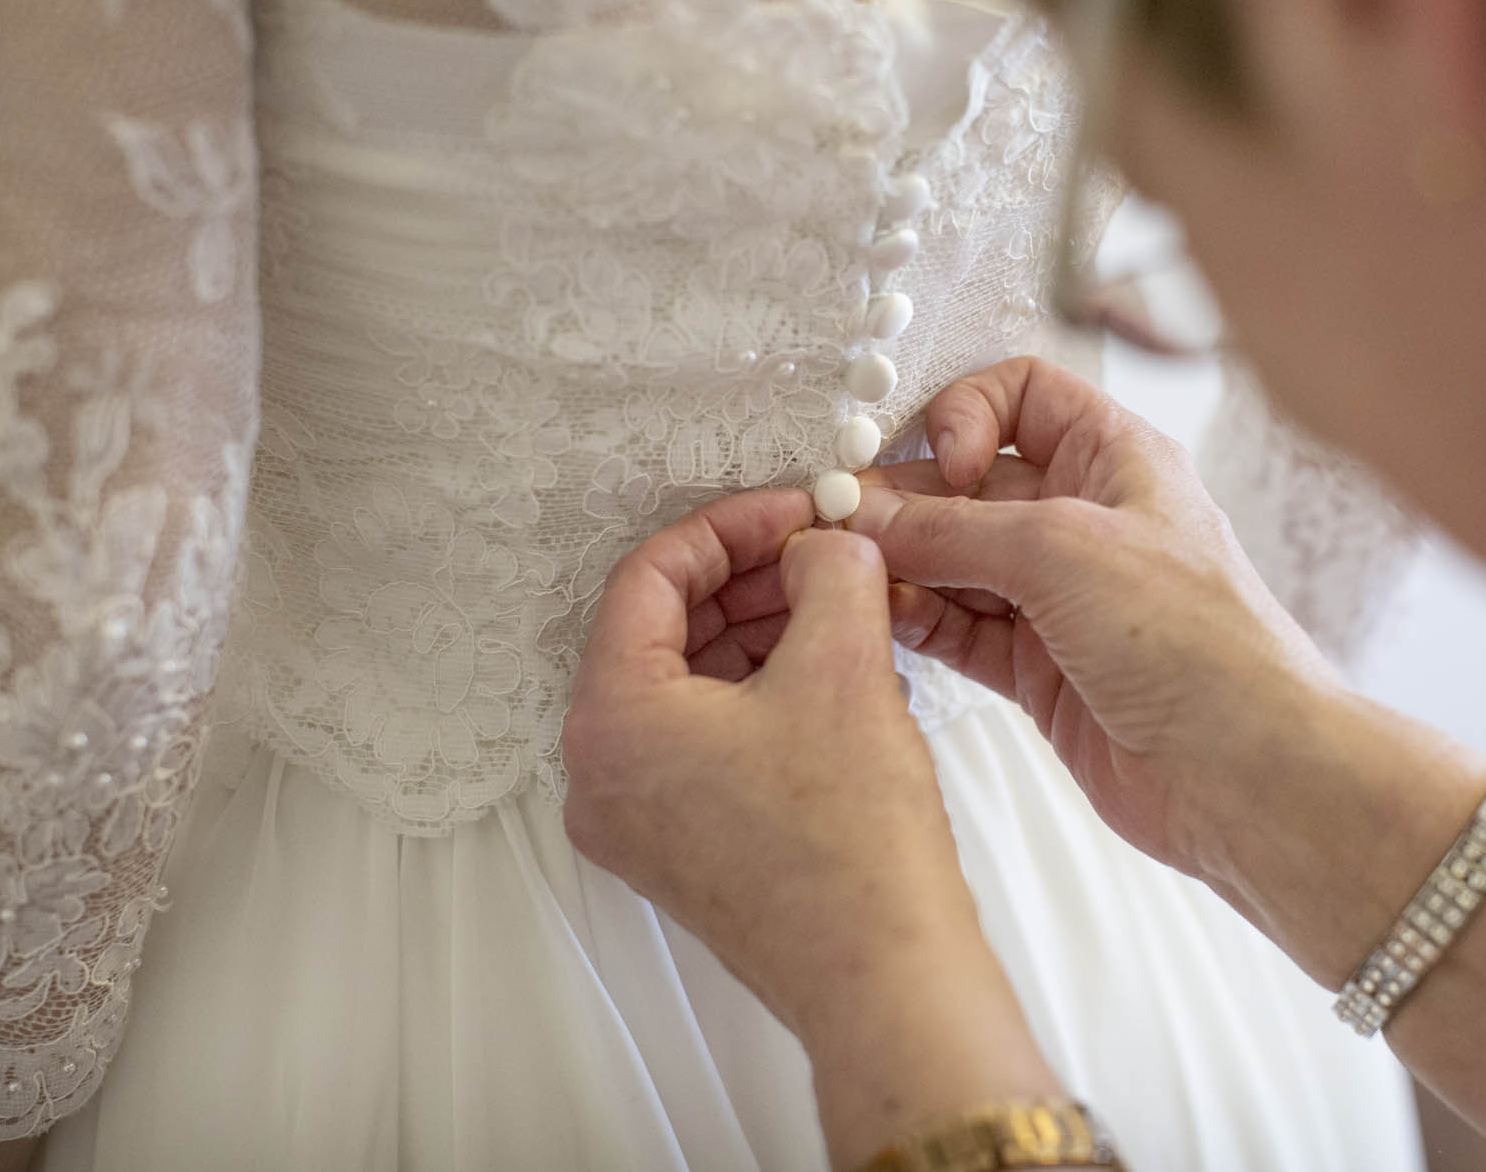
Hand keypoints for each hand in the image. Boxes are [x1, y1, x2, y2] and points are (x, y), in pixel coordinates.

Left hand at [561, 490, 1060, 1165]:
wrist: (884, 976)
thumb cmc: (849, 845)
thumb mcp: (842, 667)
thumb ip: (828, 573)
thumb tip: (825, 544)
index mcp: (610, 720)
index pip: (648, 579)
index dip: (729, 527)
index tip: (791, 509)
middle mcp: (602, 775)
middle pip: (664, 633)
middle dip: (750, 581)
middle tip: (822, 552)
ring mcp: (639, 820)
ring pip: (689, 687)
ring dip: (762, 634)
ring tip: (842, 606)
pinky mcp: (684, 850)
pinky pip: (708, 741)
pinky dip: (763, 693)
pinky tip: (834, 671)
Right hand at [851, 357, 1345, 881]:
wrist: (1245, 773)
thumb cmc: (1201, 646)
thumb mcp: (1062, 549)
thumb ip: (954, 528)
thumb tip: (872, 515)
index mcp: (1115, 459)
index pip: (1021, 395)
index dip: (966, 414)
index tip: (940, 461)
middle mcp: (1085, 521)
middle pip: (968, 485)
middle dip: (907, 502)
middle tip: (848, 524)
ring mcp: (1060, 598)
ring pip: (953, 561)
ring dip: (901, 566)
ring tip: (856, 578)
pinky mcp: (1039, 668)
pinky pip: (957, 628)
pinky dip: (916, 622)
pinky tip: (884, 620)